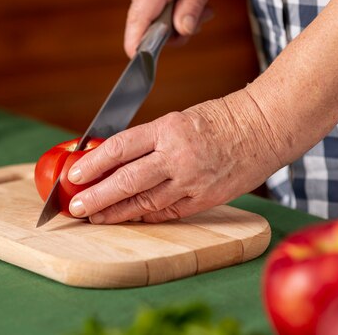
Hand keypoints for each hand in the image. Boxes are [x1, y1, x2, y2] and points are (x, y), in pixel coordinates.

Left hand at [66, 89, 284, 223]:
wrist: (264, 128)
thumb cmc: (220, 119)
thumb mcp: (178, 119)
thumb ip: (150, 141)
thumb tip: (115, 160)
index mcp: (168, 129)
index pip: (120, 148)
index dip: (93, 164)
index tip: (74, 175)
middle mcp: (177, 156)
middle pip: (127, 181)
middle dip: (97, 197)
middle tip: (75, 208)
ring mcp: (192, 181)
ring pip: (145, 202)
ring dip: (116, 212)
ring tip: (95, 217)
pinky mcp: (205, 199)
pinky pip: (168, 212)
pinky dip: (146, 216)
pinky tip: (128, 218)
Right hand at [124, 0, 226, 55]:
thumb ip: (194, 4)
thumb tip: (182, 32)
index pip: (138, 18)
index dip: (136, 43)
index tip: (139, 61)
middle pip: (145, 22)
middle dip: (172, 32)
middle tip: (201, 19)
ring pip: (149, 15)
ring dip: (173, 20)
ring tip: (200, 6)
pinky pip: (150, 5)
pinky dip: (167, 9)